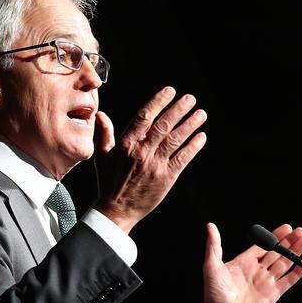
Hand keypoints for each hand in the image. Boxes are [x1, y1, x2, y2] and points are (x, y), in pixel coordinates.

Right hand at [93, 87, 206, 232]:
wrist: (116, 210)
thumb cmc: (109, 183)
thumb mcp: (102, 156)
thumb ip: (105, 133)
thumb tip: (100, 114)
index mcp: (126, 145)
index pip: (144, 117)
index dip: (158, 102)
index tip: (170, 91)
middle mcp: (141, 152)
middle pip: (163, 126)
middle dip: (179, 110)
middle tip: (190, 98)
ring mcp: (155, 165)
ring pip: (175, 140)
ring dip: (190, 125)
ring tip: (201, 114)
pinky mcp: (166, 178)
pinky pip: (182, 158)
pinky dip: (193, 147)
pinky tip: (201, 137)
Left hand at [199, 223, 301, 302]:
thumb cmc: (214, 293)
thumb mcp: (211, 266)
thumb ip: (214, 245)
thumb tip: (210, 226)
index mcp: (244, 262)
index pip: (263, 245)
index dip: (275, 236)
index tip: (287, 227)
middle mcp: (256, 270)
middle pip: (277, 252)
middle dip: (289, 242)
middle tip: (300, 231)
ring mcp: (266, 282)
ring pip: (285, 263)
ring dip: (295, 252)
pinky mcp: (273, 294)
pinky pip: (289, 281)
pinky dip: (298, 272)